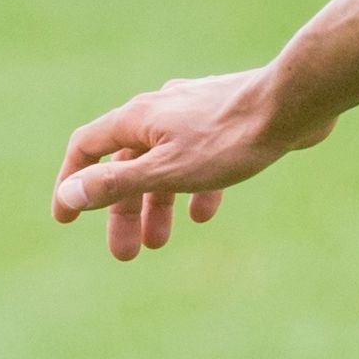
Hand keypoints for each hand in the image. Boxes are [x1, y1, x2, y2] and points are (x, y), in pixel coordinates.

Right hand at [52, 69, 324, 259]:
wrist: (291, 104)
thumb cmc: (229, 139)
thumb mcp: (167, 170)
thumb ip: (117, 183)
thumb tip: (70, 196)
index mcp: (136, 119)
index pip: (86, 148)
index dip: (72, 183)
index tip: (67, 219)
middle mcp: (158, 111)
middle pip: (127, 164)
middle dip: (123, 211)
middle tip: (125, 254)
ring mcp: (192, 113)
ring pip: (164, 164)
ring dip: (158, 205)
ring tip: (160, 243)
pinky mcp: (224, 121)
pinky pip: (198, 158)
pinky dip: (195, 188)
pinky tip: (203, 214)